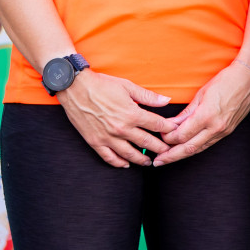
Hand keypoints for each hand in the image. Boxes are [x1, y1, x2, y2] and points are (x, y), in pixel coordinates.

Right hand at [57, 70, 172, 167]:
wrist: (75, 88)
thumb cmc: (102, 85)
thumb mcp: (128, 86)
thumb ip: (148, 97)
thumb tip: (167, 101)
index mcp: (132, 114)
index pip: (157, 125)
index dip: (168, 129)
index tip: (174, 133)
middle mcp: (122, 129)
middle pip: (146, 142)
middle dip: (160, 148)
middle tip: (168, 152)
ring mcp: (108, 137)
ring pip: (129, 154)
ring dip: (142, 160)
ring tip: (149, 162)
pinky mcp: (95, 142)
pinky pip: (109, 158)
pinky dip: (119, 163)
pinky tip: (126, 164)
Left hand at [154, 61, 249, 165]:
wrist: (249, 78)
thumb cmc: (225, 81)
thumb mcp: (201, 94)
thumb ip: (186, 112)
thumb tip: (172, 124)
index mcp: (207, 115)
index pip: (182, 135)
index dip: (168, 137)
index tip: (160, 134)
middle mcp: (216, 127)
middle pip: (189, 148)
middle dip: (171, 156)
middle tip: (157, 162)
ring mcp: (223, 131)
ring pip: (199, 149)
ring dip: (182, 155)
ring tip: (168, 159)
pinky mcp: (228, 131)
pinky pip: (208, 144)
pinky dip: (195, 148)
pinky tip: (186, 149)